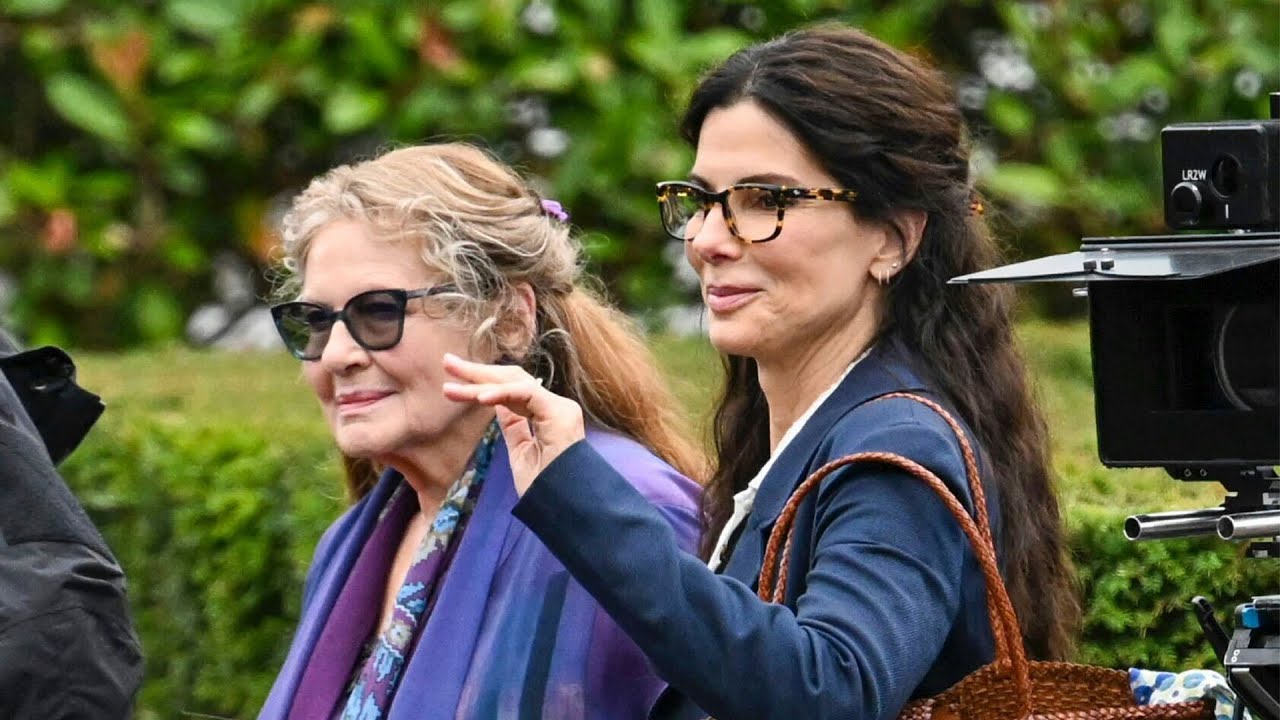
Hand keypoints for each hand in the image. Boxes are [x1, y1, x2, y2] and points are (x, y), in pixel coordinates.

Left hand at [441, 353, 585, 496]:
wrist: (565, 507)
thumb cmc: (545, 488)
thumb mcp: (521, 452)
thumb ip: (513, 425)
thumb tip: (498, 402)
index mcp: (547, 416)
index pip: (512, 391)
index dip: (483, 384)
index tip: (452, 385)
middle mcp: (555, 407)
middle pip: (512, 380)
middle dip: (478, 372)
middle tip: (447, 363)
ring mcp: (559, 408)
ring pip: (515, 383)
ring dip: (481, 379)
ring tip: (452, 381)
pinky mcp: (559, 412)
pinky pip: (526, 393)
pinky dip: (502, 393)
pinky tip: (479, 397)